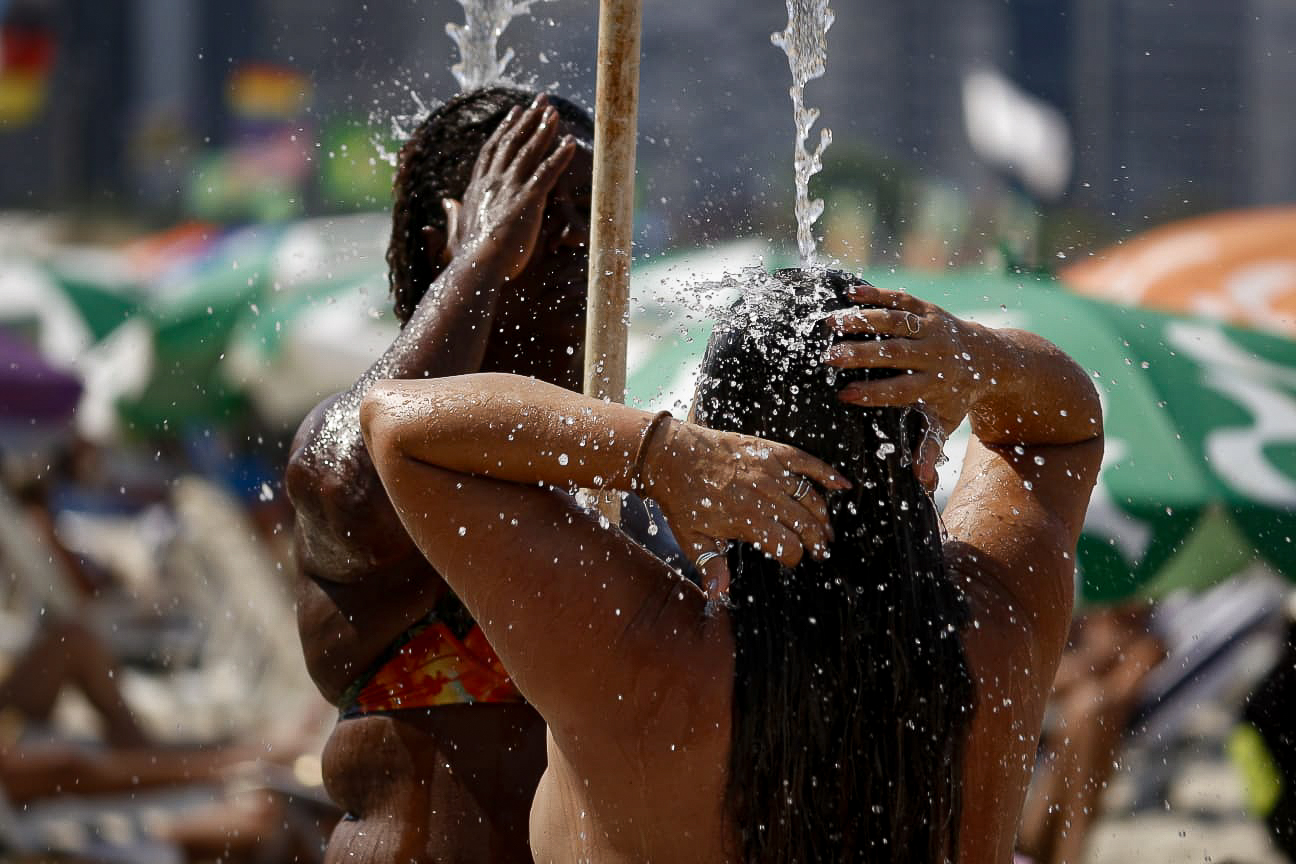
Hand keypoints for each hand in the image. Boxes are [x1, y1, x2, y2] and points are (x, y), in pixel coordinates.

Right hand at [442, 95, 578, 280]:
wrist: (476, 267)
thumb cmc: (466, 258)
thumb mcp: (456, 231)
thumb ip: (452, 214)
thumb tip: (445, 203)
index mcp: (477, 188)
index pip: (492, 151)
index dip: (504, 130)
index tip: (514, 114)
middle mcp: (492, 182)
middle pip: (512, 142)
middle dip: (527, 119)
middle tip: (540, 100)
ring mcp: (509, 188)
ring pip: (529, 151)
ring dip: (544, 129)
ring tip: (555, 113)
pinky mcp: (528, 199)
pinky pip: (548, 172)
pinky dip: (560, 156)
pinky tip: (571, 143)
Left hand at [641, 420, 849, 597]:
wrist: (670, 454)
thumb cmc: (681, 497)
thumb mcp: (691, 537)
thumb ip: (710, 565)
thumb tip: (719, 594)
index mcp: (747, 520)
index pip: (787, 546)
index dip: (794, 558)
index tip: (793, 561)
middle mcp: (763, 496)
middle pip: (805, 525)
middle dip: (817, 542)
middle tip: (821, 551)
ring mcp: (770, 472)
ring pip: (810, 498)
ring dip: (823, 517)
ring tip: (827, 531)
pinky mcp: (771, 451)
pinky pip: (808, 463)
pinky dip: (828, 474)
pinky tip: (843, 486)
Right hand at [821, 282, 991, 490]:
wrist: (985, 358)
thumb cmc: (954, 396)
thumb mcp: (944, 422)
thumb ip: (930, 448)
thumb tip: (921, 481)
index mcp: (936, 385)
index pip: (902, 389)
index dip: (873, 393)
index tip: (844, 395)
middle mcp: (935, 354)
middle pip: (895, 353)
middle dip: (860, 354)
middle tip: (828, 357)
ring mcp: (932, 328)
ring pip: (895, 321)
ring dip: (862, 320)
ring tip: (829, 324)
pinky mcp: (927, 309)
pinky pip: (900, 299)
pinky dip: (876, 294)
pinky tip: (849, 294)